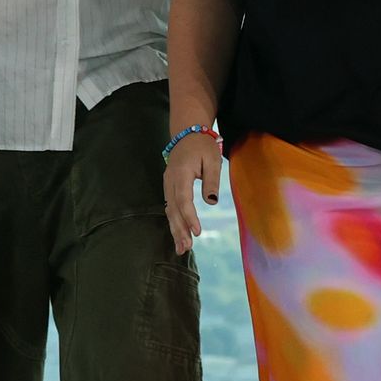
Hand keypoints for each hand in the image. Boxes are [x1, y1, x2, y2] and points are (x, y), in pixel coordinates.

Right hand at [163, 133, 221, 255]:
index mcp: (181, 172)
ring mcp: (167, 184)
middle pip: (173, 208)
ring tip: (181, 248)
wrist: (188, 133)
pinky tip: (178, 234)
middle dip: (179, 229)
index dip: (189, 216)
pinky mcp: (169, 187)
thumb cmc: (203, 146)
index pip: (183, 198)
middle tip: (186, 247)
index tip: (197, 231)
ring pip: (169, 210)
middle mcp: (170, 180)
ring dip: (175, 229)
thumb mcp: (213, 160)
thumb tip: (211, 202)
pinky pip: (170, 206)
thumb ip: (211, 181)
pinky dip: (174, 221)